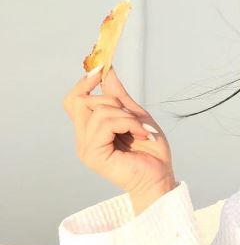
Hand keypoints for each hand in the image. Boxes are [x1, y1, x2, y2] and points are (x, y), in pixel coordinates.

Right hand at [62, 66, 174, 193]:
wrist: (161, 176)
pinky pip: (105, 123)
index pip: (73, 101)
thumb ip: (117, 94)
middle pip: (81, 100)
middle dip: (112, 100)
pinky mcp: (93, 154)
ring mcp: (86, 148)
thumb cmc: (151, 151)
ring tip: (142, 129)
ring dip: (126, 115)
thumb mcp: (135, 114)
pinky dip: (127, 123)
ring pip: (98, 111)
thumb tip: (106, 68)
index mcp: (90, 130)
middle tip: (134, 117)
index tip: (99, 70)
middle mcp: (84, 139)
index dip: (83, 83)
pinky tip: (141, 134)